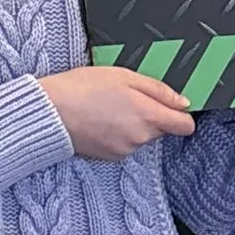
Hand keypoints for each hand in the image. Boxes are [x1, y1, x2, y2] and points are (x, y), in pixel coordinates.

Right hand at [40, 63, 195, 158]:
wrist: (49, 112)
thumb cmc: (83, 88)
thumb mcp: (125, 77)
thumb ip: (159, 90)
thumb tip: (183, 103)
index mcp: (148, 116)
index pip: (185, 126)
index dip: (181, 114)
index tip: (169, 104)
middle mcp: (140, 138)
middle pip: (162, 129)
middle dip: (151, 115)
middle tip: (126, 97)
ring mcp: (125, 150)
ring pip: (142, 137)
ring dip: (133, 124)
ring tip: (108, 107)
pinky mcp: (110, 157)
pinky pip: (125, 144)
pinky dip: (118, 133)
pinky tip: (100, 120)